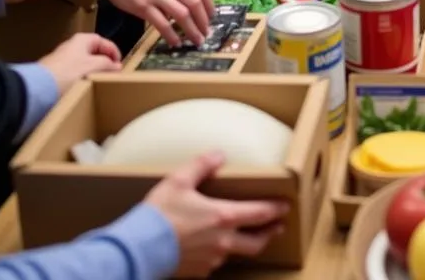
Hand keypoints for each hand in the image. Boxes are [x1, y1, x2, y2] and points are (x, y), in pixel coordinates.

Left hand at [39, 32, 120, 94]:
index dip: (114, 53)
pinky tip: (82, 87)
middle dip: (103, 63)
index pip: (104, 41)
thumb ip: (108, 64)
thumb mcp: (94, 66)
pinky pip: (73, 72)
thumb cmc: (70, 72)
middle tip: (110, 74)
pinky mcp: (54, 72)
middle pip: (93, 52)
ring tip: (97, 82)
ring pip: (83, 63)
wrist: (39, 88)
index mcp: (82, 39)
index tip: (119, 66)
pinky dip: (81, 78)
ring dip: (92, 71)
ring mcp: (61, 59)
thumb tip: (117, 66)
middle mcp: (71, 45)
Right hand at [105, 0, 212, 47]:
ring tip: (196, 40)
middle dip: (204, 21)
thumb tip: (190, 0)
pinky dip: (172, 35)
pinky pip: (162, 24)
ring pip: (182, 15)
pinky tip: (176, 42)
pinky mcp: (142, 6)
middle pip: (195, 3)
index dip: (209, 5)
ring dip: (192, 31)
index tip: (212, 16)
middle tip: (207, 32)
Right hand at [145, 152, 287, 277]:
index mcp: (223, 217)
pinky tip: (213, 248)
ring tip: (244, 236)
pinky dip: (219, 255)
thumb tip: (219, 155)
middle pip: (255, 242)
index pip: (259, 214)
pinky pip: (214, 263)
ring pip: (235, 254)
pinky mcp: (197, 271)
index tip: (286, 206)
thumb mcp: (179, 180)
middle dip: (269, 234)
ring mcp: (211, 260)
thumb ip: (202, 165)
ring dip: (244, 244)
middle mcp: (222, 242)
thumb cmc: (159, 215)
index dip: (275, 209)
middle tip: (277, 227)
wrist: (138, 250)